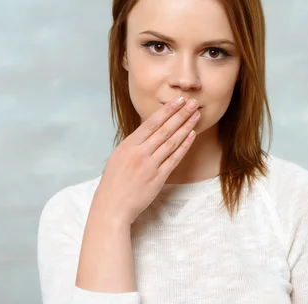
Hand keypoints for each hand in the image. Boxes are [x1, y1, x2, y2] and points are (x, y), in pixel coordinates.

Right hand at [91, 96, 199, 226]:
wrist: (112, 206)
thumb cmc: (114, 182)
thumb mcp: (118, 156)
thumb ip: (134, 143)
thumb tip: (149, 130)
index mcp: (128, 145)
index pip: (151, 123)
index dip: (167, 110)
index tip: (178, 100)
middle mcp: (140, 153)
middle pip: (165, 129)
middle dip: (180, 114)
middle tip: (192, 102)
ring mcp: (150, 165)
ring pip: (172, 142)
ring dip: (186, 127)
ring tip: (196, 115)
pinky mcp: (158, 178)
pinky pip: (174, 158)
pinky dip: (184, 146)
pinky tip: (192, 136)